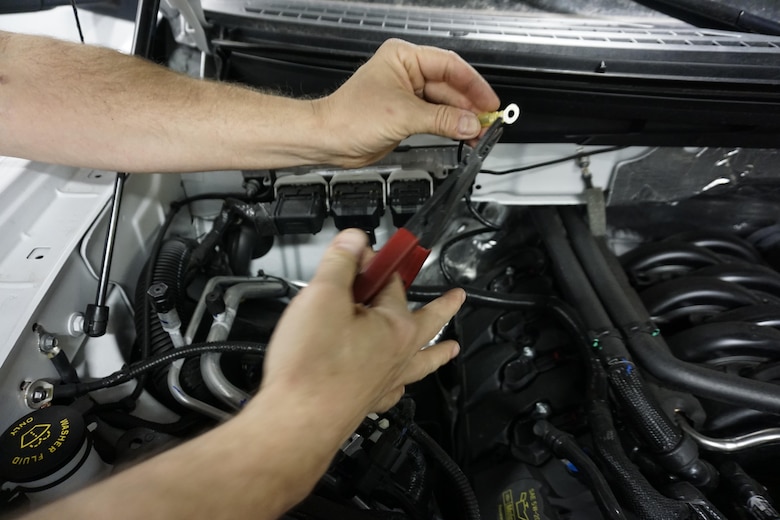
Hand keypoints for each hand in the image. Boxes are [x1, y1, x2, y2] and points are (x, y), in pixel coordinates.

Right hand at [257, 229, 464, 434]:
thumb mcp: (321, 297)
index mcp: (395, 326)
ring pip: (421, 362)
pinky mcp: (367, 401)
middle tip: (457, 297)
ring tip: (450, 349)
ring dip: (437, 352)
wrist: (296, 420)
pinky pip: (396, 391)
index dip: (374, 262)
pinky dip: (403, 385)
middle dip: (443, 307)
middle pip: (428, 323)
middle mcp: (399, 355)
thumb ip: (339, 264)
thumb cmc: (311, 368)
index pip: (390, 281)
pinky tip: (401, 386)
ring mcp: (386, 381)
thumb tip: (354, 241)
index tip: (360, 253)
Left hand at [315, 38, 499, 167]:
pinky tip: (464, 136)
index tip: (489, 103)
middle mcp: (407, 73)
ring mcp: (408, 96)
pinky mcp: (407, 116)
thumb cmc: (349, 117)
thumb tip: (469, 123)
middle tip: (488, 123)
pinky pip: (436, 120)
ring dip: (462, 121)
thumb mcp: (403, 116)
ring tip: (479, 134)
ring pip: (445, 106)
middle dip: (469, 107)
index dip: (473, 85)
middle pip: (450, 87)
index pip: (449, 66)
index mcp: (404, 58)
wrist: (328, 140)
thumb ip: (441, 120)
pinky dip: (450, 129)